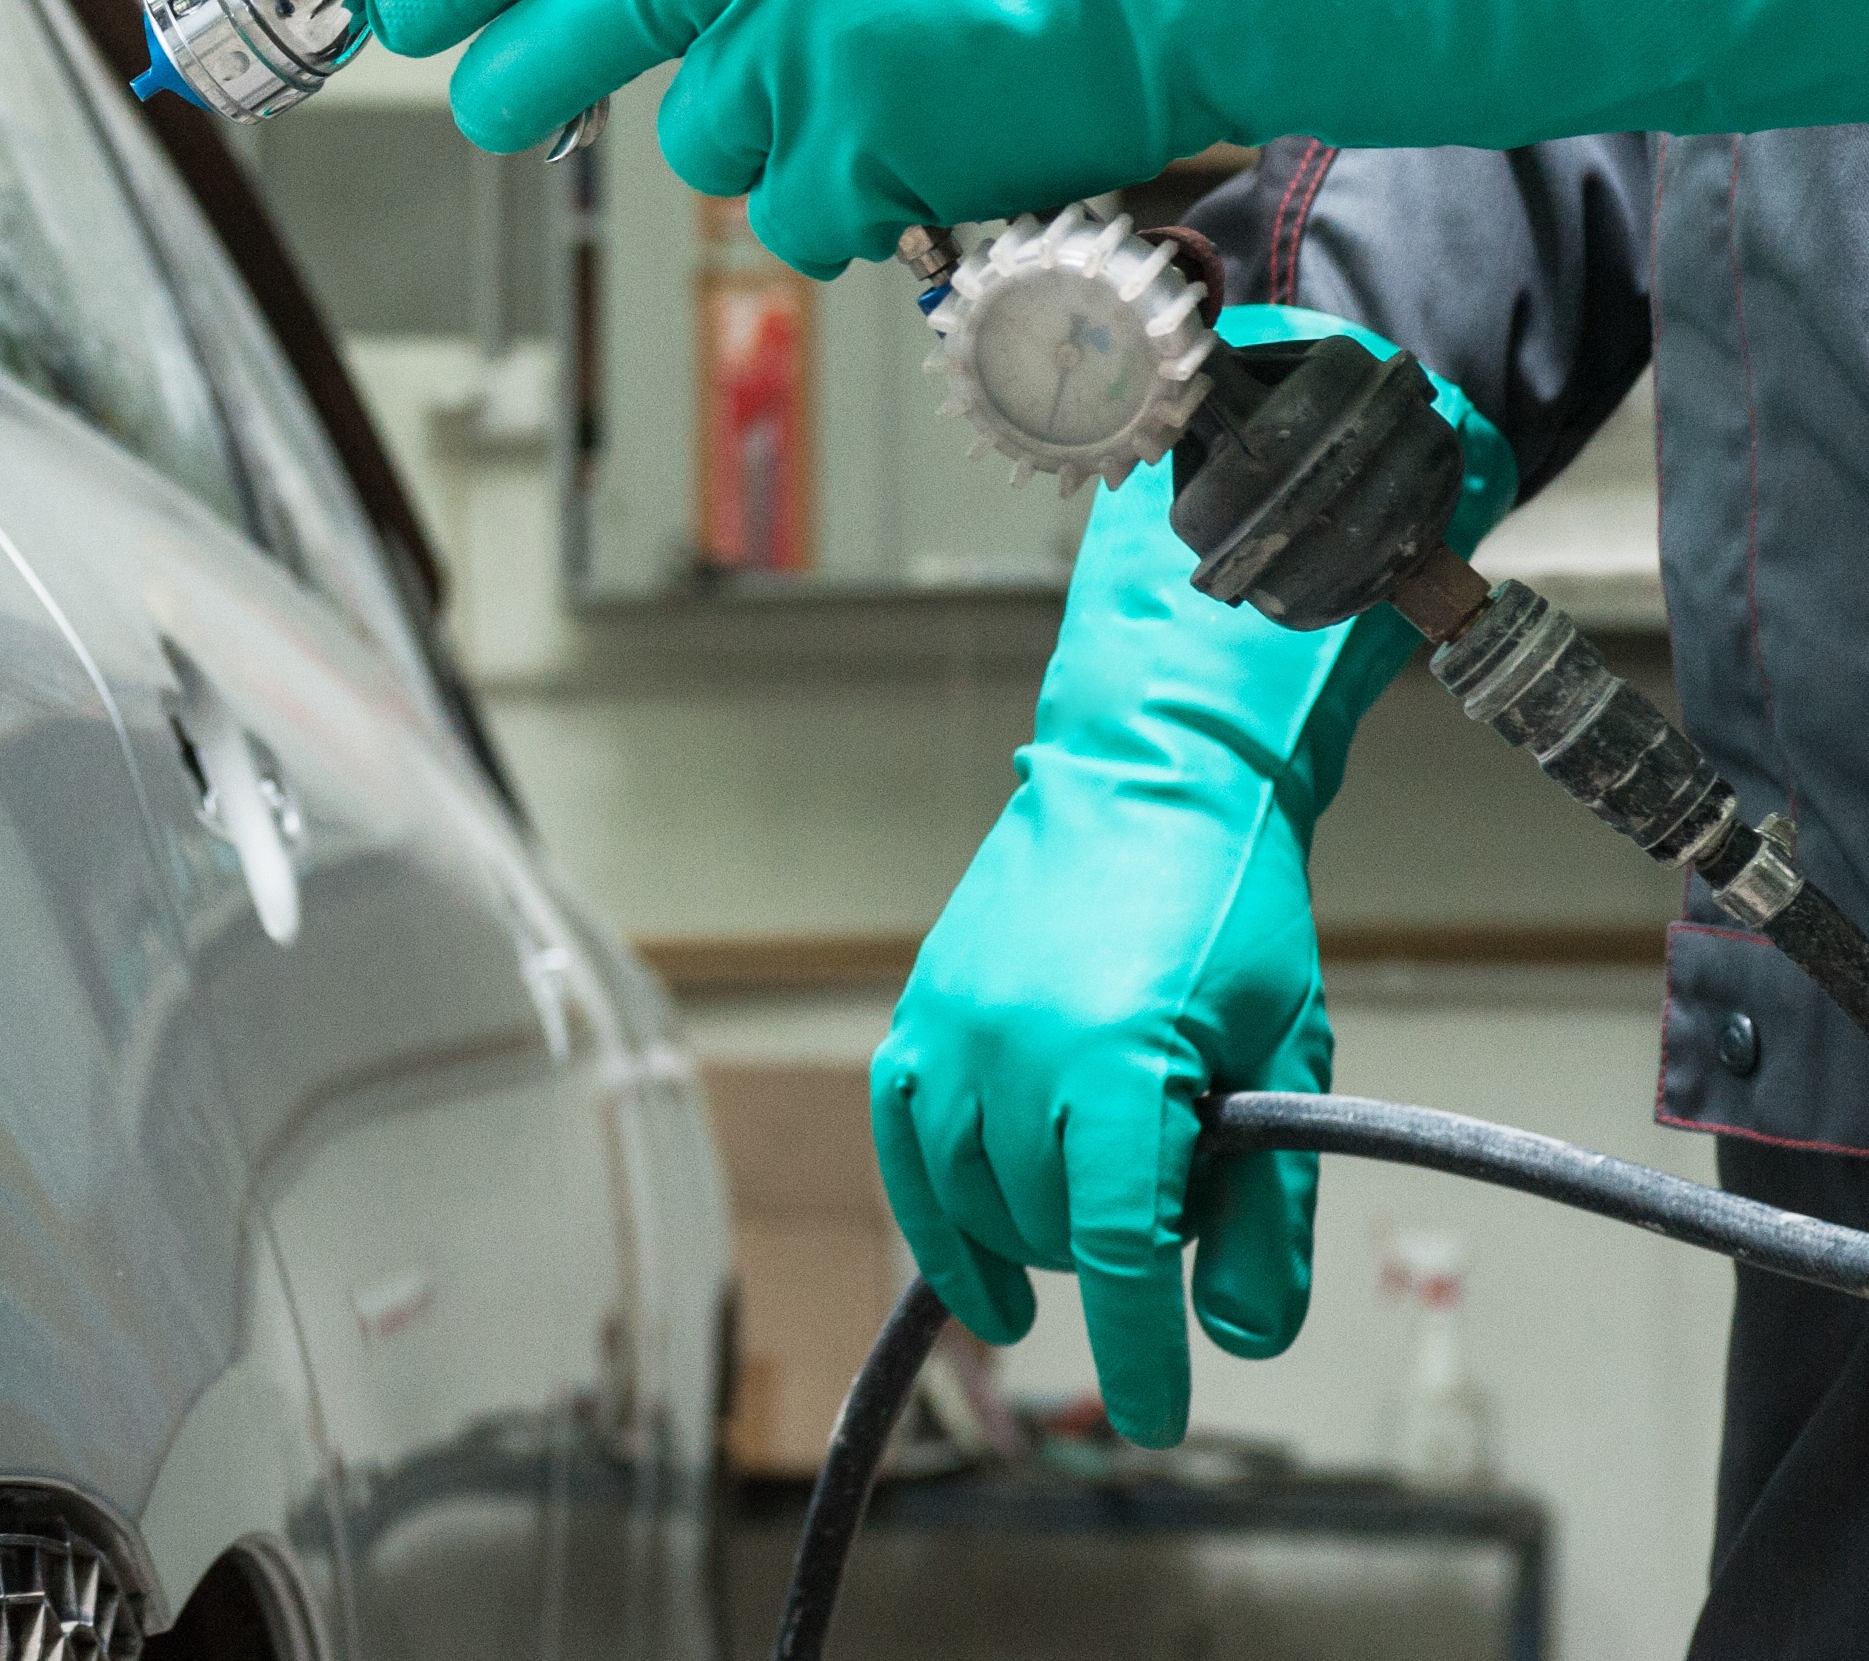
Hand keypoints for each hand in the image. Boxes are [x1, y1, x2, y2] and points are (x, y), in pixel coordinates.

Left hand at [372, 0, 1868, 276]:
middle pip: (559, 34)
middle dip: (509, 78)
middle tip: (488, 102)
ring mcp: (789, 55)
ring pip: (707, 141)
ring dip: (765, 134)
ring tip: (882, 86)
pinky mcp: (848, 156)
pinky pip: (799, 214)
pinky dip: (847, 199)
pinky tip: (925, 144)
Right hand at [869, 310, 1515, 1444]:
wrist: (1151, 774)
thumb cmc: (1231, 908)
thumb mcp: (1285, 1056)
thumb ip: (1266, 1206)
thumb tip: (1239, 1341)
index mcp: (1112, 1061)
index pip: (1115, 1254)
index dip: (1139, 1355)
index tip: (1161, 1417)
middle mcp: (1010, 1050)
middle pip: (1052, 1233)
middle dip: (1119, 1250)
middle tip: (1186, 1186)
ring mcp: (950, 1028)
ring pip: (975, 1204)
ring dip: (1040, 1233)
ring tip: (1107, 1188)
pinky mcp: (919, 1013)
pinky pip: (907, 1147)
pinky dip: (938, 1217)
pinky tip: (981, 1273)